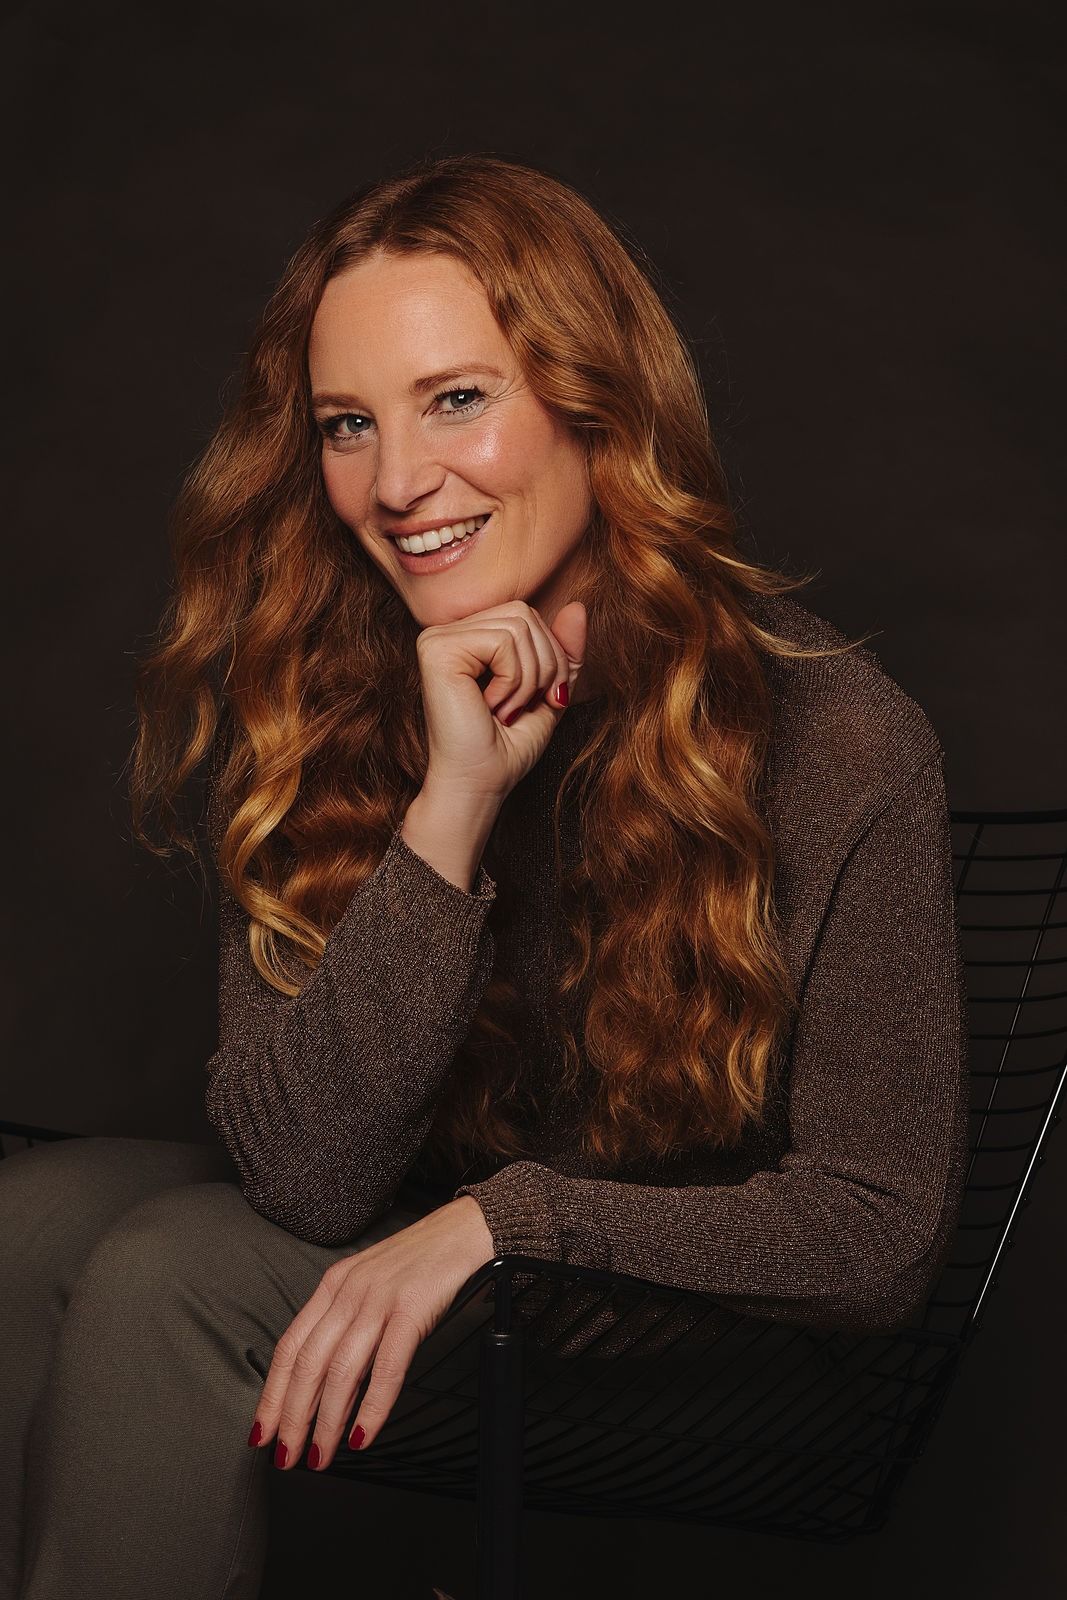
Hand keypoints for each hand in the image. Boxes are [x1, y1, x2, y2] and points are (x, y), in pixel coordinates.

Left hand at [249, 1196, 494, 1471]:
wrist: (467, 1228)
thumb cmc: (423, 1260)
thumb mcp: (372, 1284)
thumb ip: (349, 1322)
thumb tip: (330, 1382)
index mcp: (334, 1285)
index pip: (290, 1347)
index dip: (271, 1393)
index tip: (262, 1431)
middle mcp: (348, 1291)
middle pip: (307, 1364)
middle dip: (290, 1417)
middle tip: (285, 1457)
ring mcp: (379, 1299)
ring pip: (339, 1370)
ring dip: (325, 1421)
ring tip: (320, 1456)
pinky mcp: (411, 1308)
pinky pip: (386, 1366)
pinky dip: (372, 1407)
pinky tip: (363, 1434)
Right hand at [416, 598, 586, 803]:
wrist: (478, 785)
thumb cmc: (506, 748)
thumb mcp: (549, 692)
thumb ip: (564, 651)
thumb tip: (578, 607)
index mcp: (468, 637)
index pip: (527, 615)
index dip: (551, 656)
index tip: (541, 699)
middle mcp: (447, 631)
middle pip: (524, 614)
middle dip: (545, 665)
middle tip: (524, 707)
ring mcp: (438, 638)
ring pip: (517, 627)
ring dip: (528, 678)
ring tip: (505, 710)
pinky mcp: (436, 650)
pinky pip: (502, 641)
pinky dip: (512, 681)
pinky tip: (491, 706)